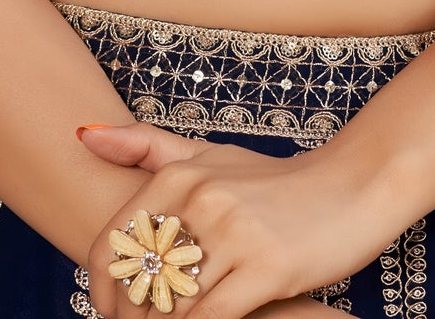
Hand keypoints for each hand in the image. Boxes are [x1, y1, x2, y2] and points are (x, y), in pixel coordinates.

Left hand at [77, 118, 395, 317]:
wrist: (354, 186)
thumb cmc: (275, 181)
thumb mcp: (210, 155)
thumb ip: (146, 146)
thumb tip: (81, 134)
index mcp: (182, 175)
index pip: (113, 244)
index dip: (102, 290)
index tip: (110, 310)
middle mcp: (203, 199)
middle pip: (138, 283)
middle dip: (132, 315)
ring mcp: (235, 234)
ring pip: (172, 307)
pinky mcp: (268, 268)